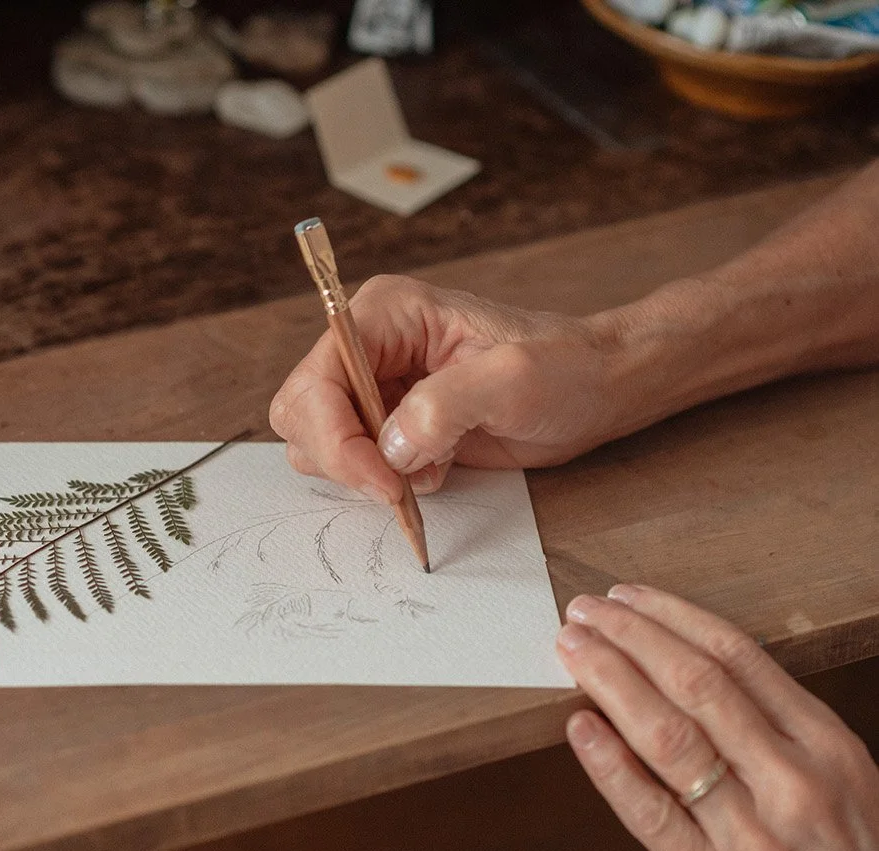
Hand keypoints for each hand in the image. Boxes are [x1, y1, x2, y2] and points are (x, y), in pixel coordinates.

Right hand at [268, 275, 625, 501]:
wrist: (598, 388)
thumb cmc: (565, 367)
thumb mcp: (513, 378)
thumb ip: (445, 407)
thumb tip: (391, 449)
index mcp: (386, 314)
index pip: (317, 378)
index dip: (336, 435)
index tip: (383, 478)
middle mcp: (368, 347)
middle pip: (302, 413)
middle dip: (342, 458)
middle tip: (396, 486)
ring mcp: (375, 387)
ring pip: (317, 443)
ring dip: (362, 472)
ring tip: (426, 469)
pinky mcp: (390, 425)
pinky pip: (352, 463)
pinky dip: (382, 482)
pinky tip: (434, 471)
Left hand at [559, 585, 878, 850]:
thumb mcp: (846, 781)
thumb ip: (779, 729)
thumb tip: (687, 667)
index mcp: (829, 749)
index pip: (738, 658)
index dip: (673, 618)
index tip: (628, 597)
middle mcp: (793, 785)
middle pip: (695, 686)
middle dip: (631, 638)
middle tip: (584, 611)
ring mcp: (751, 838)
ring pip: (667, 738)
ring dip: (609, 682)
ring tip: (571, 650)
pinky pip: (651, 815)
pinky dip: (609, 765)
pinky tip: (579, 725)